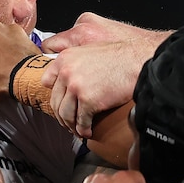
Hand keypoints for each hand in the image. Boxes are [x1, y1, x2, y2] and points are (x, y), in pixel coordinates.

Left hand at [41, 13, 171, 136]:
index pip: (46, 81)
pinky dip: (83, 129)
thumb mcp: (88, 50)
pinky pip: (81, 121)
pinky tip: (87, 132)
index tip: (60, 102)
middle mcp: (67, 72)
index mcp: (64, 59)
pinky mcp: (89, 101)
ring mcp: (76, 87)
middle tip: (67, 122)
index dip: (54, 94)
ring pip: (65, 114)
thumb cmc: (118, 56)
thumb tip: (67, 79)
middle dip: (61, 115)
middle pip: (55, 101)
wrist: (136, 61)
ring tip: (77, 130)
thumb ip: (74, 63)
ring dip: (70, 125)